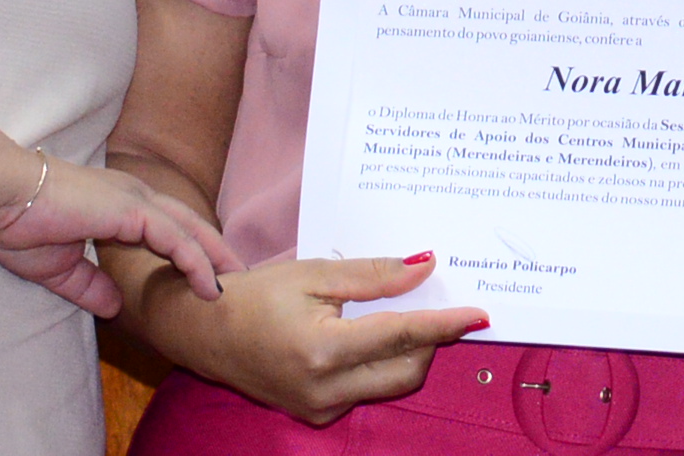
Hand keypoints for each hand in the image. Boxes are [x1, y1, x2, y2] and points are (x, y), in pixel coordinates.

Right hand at [0, 152, 242, 316]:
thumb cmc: (18, 222)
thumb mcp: (59, 267)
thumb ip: (89, 285)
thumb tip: (114, 307)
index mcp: (117, 205)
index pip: (166, 226)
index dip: (189, 249)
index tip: (207, 276)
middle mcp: (133, 196)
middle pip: (188, 224)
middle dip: (215, 250)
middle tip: (237, 277)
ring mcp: (134, 200)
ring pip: (189, 230)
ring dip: (214, 258)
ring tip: (232, 285)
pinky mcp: (130, 210)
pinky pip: (175, 238)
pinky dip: (196, 261)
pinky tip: (208, 283)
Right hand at [147, 253, 487, 426]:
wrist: (204, 333)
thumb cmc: (255, 297)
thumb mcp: (314, 274)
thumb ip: (374, 275)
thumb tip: (425, 267)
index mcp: (323, 351)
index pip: (402, 336)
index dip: (445, 324)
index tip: (479, 314)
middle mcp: (325, 391)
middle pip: (406, 371)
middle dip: (431, 341)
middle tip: (441, 307)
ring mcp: (320, 410)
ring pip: (389, 384)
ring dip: (408, 353)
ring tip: (406, 316)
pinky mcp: (317, 416)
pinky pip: (365, 392)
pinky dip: (379, 366)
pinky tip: (371, 338)